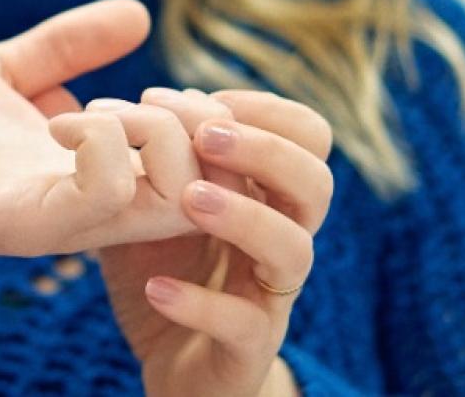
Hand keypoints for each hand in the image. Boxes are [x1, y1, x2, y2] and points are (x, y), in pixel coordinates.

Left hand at [0, 0, 207, 305]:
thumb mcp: (7, 70)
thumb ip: (68, 45)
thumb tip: (138, 12)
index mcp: (98, 173)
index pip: (202, 164)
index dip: (205, 118)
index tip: (154, 87)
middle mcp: (95, 203)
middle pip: (212, 183)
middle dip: (197, 125)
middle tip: (136, 99)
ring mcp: (68, 219)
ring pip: (178, 194)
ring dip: (156, 135)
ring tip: (100, 110)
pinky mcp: (29, 225)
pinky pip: (107, 198)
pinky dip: (106, 147)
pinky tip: (68, 122)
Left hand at [94, 89, 333, 396]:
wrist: (172, 363)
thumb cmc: (165, 267)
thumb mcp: (152, 204)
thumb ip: (153, 156)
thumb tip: (149, 100)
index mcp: (268, 197)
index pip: (308, 137)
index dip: (267, 110)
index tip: (205, 99)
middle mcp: (282, 240)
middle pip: (316, 183)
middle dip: (265, 150)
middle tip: (203, 136)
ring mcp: (269, 296)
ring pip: (294, 250)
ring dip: (245, 217)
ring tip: (188, 198)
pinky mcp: (247, 350)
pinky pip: (245, 326)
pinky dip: (202, 304)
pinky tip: (157, 287)